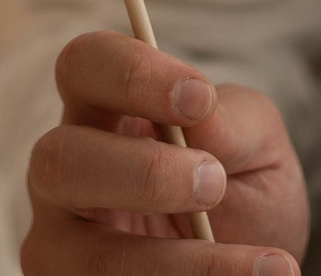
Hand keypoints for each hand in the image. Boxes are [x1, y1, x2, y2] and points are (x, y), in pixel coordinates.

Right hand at [22, 31, 308, 274]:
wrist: (251, 267)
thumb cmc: (241, 188)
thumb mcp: (255, 145)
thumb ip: (232, 122)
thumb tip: (200, 114)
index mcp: (100, 111)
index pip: (83, 65)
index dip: (131, 75)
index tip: (199, 98)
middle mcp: (64, 175)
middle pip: (59, 159)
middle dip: (143, 173)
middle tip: (214, 185)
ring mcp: (62, 245)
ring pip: (87, 258)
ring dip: (178, 264)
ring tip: (261, 267)